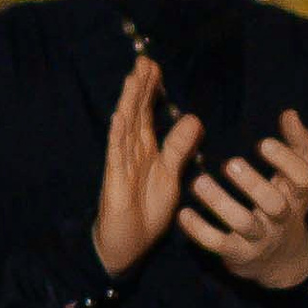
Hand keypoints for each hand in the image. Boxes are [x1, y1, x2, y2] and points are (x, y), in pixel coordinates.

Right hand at [93, 57, 201, 277]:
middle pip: (135, 114)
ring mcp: (121, 165)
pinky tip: (120, 116)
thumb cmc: (146, 212)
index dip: (150, 91)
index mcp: (145, 150)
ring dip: (129, 103)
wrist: (128, 246)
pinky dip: (117, 135)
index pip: (147, 114)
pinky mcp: (115, 181)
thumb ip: (179, 148)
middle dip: (139, 88)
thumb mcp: (171, 176)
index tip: (155, 67)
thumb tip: (193, 118)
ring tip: (133, 78)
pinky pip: (116, 155)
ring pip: (125, 128)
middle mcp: (131, 153)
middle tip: (144, 60)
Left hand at [178, 108, 307, 288]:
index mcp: (298, 196)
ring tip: (199, 182)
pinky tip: (183, 213)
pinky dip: (199, 230)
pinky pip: (217, 244)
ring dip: (220, 203)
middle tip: (230, 162)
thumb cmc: (284, 203)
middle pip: (274, 204)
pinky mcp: (237, 254)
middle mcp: (281, 219)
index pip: (302, 179)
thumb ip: (297, 144)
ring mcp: (259, 239)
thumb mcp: (296, 177)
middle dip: (253, 184)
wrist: (279, 259)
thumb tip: (289, 114)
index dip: (285, 162)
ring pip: (243, 223)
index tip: (263, 143)